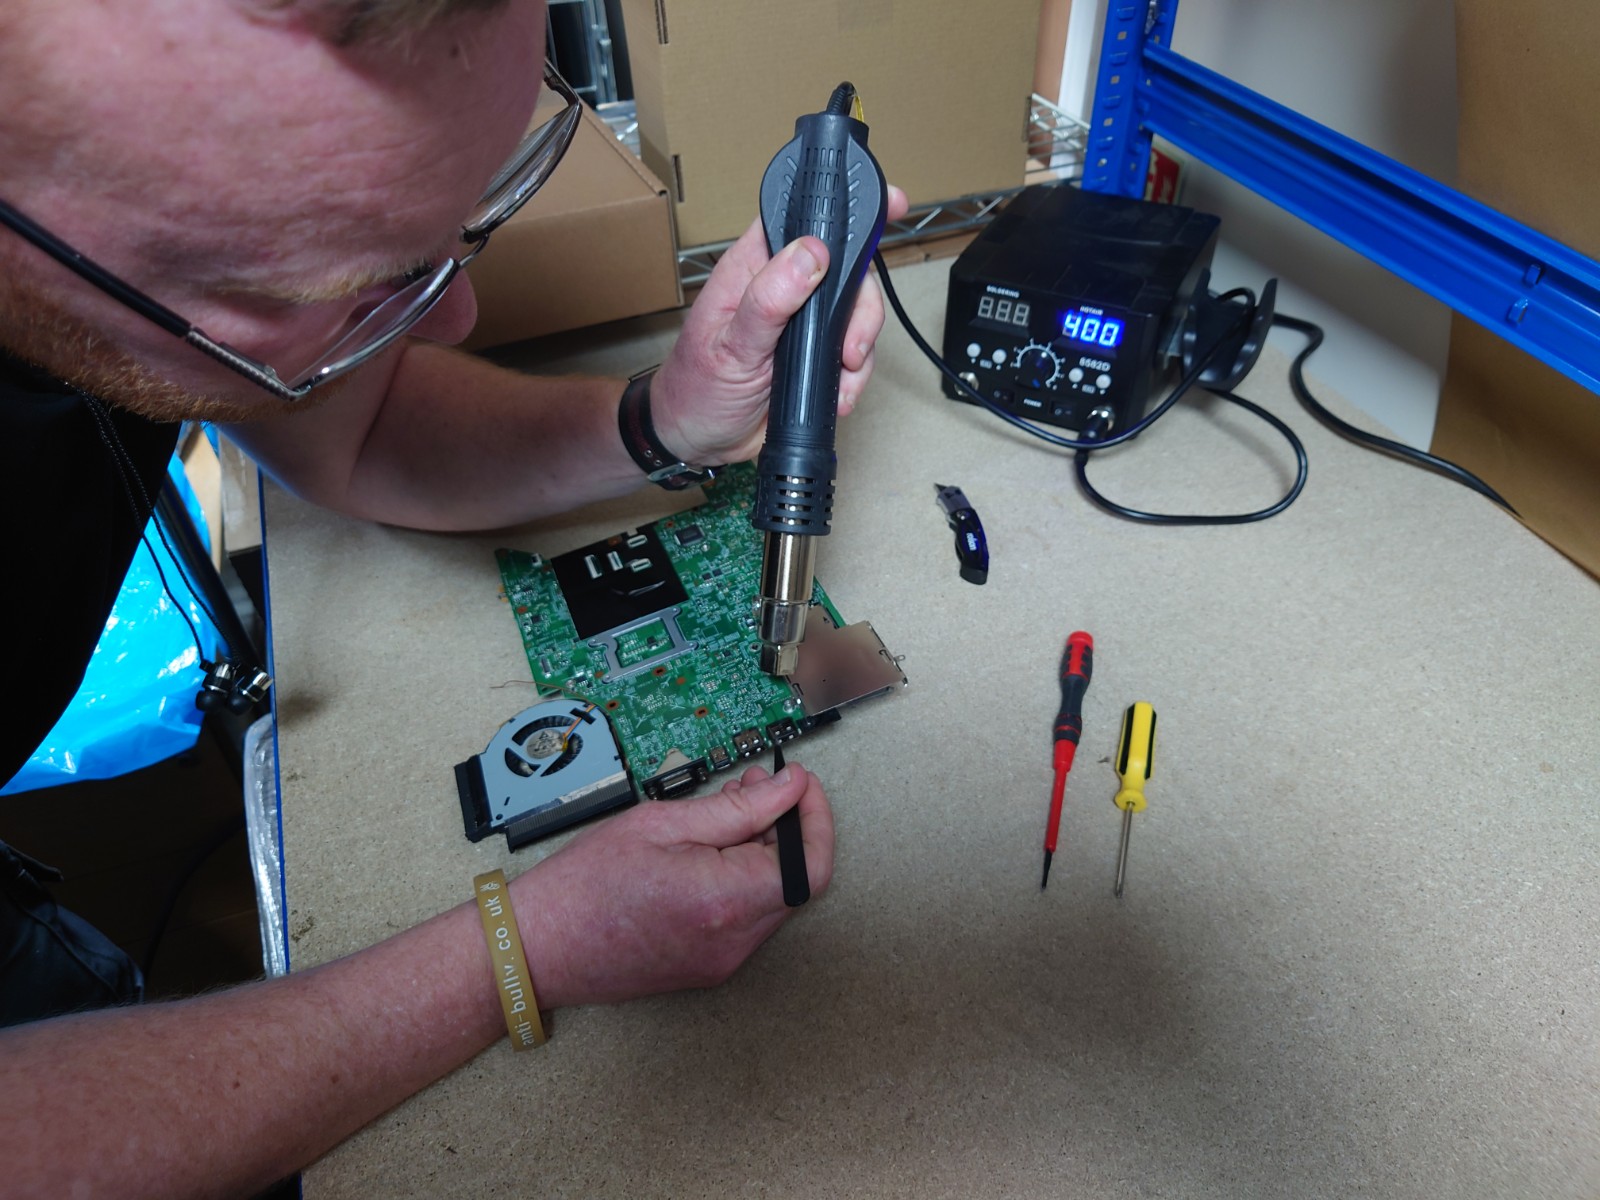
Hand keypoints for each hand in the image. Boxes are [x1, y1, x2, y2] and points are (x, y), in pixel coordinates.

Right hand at [516, 763, 833, 1007]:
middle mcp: (736, 940)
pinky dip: (741, 880)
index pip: (811, 863)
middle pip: (795, 880)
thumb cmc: (586, 885)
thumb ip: (738, 807)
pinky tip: (708, 852)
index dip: (815, 818)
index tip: (799, 785)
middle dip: (784, 827)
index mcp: (728, 900)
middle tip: (753, 787)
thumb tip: (789, 787)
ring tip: (723, 814)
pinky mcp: (710, 968)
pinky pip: (746, 917)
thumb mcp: (663, 823)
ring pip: (771, 898)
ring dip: (762, 852)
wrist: (541, 947)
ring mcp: (725, 960)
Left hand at [648, 185, 910, 467]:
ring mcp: (803, 320)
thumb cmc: (696, 389)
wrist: (698, 441)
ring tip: (840, 379)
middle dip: (862, 309)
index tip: (891, 204)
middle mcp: (783, 285)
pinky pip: (855, 353)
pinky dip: (854, 377)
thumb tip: (810, 254)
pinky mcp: (816, 352)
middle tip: (851, 346)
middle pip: (848, 270)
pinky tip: (835, 394)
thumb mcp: (730, 346)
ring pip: (857, 314)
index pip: (803, 217)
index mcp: (754, 266)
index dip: (846, 207)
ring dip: (859, 350)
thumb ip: (768, 300)